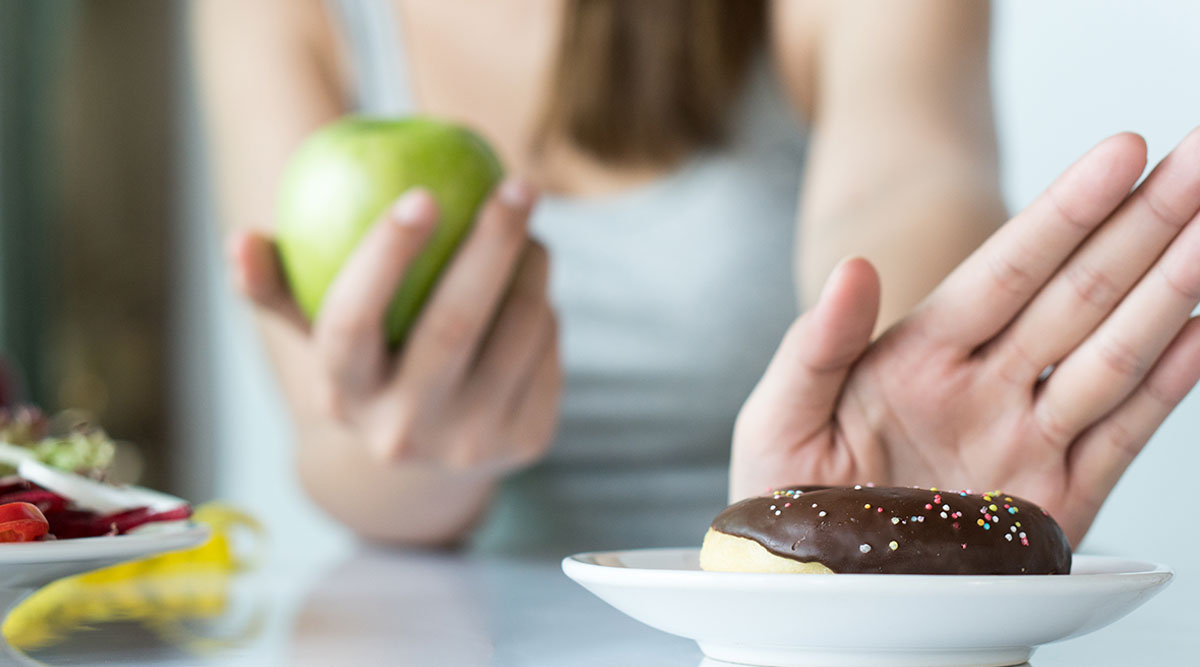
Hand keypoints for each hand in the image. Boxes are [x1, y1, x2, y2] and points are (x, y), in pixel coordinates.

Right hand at [228, 180, 560, 475]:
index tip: (422, 193)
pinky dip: (545, 304)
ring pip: (518, 330)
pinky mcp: (528, 441)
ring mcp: (471, 442)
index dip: (384, 256)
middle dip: (491, 242)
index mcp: (343, 397)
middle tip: (516, 183)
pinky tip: (533, 285)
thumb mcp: (318, 335)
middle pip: (454, 323)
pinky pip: (549, 348)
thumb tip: (240, 239)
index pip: (353, 322)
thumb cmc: (369, 365)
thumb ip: (277, 287)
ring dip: (533, 265)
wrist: (428, 461)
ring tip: (528, 228)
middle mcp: (405, 431)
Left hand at [732, 130, 1199, 544]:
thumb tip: (852, 269)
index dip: (1064, 213)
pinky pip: (1120, 436)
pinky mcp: (1054, 505)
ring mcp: (1024, 441)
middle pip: (1077, 294)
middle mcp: (984, 388)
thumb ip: (815, 347)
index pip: (1004, 270)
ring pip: (1113, 353)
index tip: (1122, 152)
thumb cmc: (789, 500)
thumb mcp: (778, 420)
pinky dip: (1167, 385)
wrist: (815, 593)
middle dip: (1144, 226)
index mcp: (918, 358)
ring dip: (1173, 289)